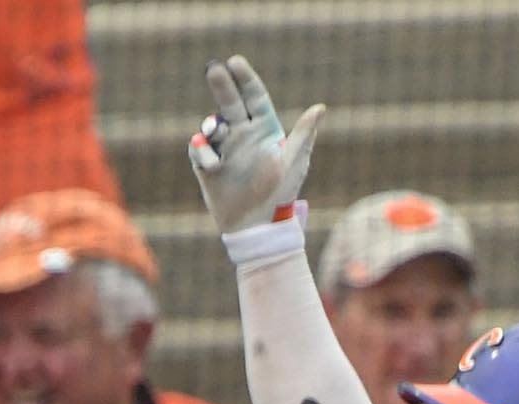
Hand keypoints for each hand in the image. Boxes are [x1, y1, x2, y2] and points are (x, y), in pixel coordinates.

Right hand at [190, 56, 324, 237]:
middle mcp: (243, 134)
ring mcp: (225, 148)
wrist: (256, 226)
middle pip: (230, 102)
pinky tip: (212, 164)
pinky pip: (199, 148)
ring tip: (215, 132)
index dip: (245, 78)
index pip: (254, 97)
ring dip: (211, 125)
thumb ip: (303, 134)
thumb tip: (320, 108)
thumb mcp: (294, 163)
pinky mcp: (208, 165)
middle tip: (213, 68)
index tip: (235, 62)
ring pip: (212, 125)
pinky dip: (203, 152)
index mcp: (264, 129)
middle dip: (222, 84)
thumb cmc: (280, 194)